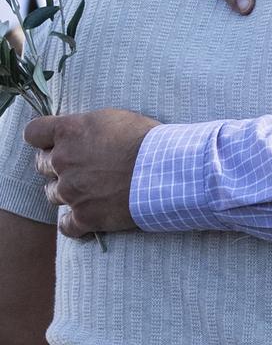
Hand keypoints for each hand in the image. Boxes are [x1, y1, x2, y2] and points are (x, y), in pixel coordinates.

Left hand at [24, 110, 159, 237]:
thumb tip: (79, 132)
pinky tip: (88, 217)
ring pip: (51, 194)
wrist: (165, 170)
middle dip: (56, 165)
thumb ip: (87, 126)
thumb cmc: (147, 139)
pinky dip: (74, 223)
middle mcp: (63, 161)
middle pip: (41, 164)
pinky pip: (65, 226)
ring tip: (88, 190)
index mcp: (69, 132)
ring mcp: (71, 191)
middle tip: (79, 166)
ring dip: (66, 192)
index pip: (34, 132)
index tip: (55, 142)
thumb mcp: (114, 118)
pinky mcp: (85, 216)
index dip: (43, 138)